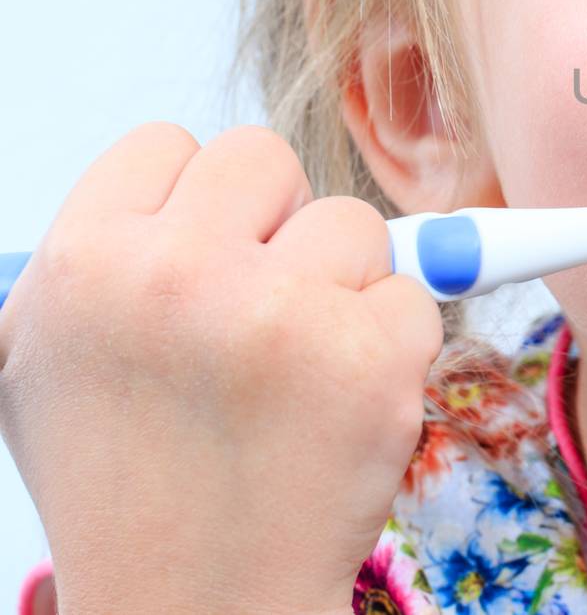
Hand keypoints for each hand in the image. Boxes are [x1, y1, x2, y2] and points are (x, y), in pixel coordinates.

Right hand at [0, 122, 443, 614]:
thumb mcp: (46, 365)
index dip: (197, 199)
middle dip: (276, 221)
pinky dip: (391, 344)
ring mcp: (283, 314)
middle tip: (261, 305)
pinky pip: (415, 295)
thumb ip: (101, 260)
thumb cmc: (127, 484)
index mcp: (84, 262)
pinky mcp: (372, 359)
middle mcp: (179, 274)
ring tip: (293, 375)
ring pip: (355, 224)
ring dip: (341, 286)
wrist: (193, 606)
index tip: (209, 252)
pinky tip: (338, 408)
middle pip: (267, 157)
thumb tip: (178, 182)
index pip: (169, 143)